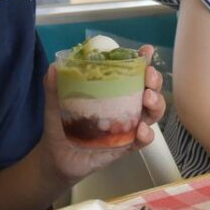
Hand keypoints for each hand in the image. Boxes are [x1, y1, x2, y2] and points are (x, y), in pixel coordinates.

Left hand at [38, 45, 166, 184]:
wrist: (55, 158)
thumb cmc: (60, 126)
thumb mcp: (55, 103)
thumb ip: (53, 86)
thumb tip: (54, 66)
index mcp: (111, 91)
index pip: (131, 72)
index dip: (142, 61)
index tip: (146, 51)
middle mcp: (125, 106)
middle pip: (149, 90)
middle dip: (154, 81)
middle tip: (149, 76)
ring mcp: (127, 127)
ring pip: (152, 113)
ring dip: (156, 103)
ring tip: (148, 99)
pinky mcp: (125, 147)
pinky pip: (142, 141)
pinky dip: (146, 135)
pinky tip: (141, 130)